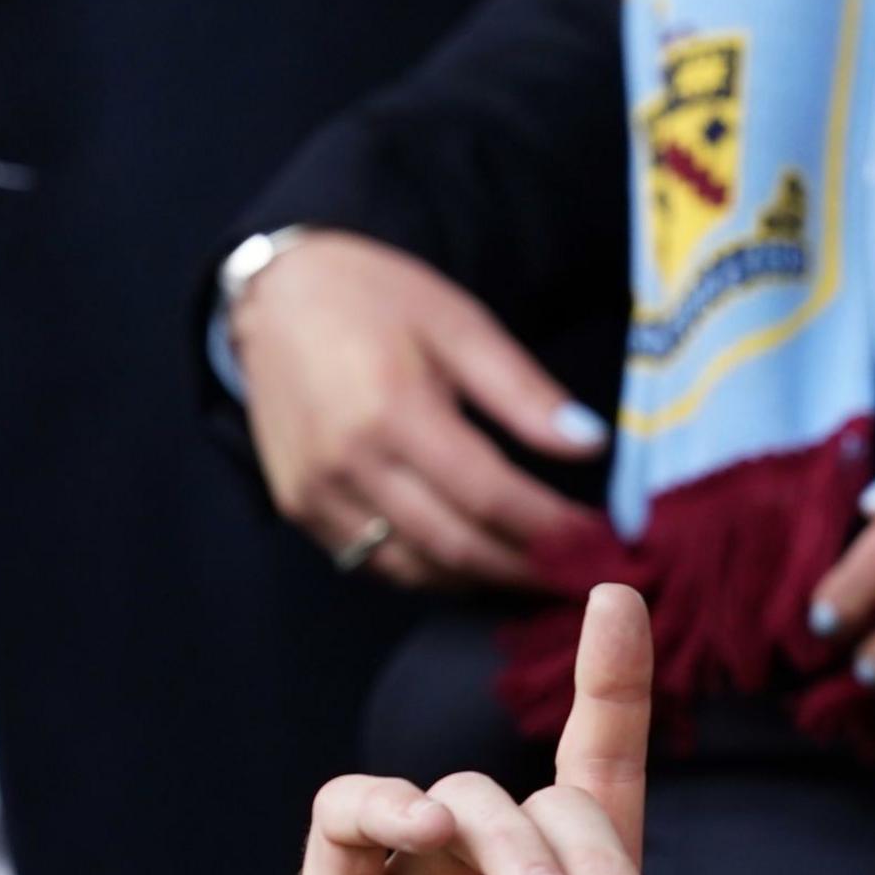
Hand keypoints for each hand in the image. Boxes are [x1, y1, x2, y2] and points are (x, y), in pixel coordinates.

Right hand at [232, 229, 608, 589]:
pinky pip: (375, 563)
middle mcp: (347, 461)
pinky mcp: (298, 506)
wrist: (275, 293)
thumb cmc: (376, 299)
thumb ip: (524, 392)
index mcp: (393, 410)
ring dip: (483, 581)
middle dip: (527, 570)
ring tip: (538, 576)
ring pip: (417, 570)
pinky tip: (475, 563)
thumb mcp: (460, 325)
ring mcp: (316, 491)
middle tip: (580, 575)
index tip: (599, 542)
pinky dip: (432, 573)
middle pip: (456, 546)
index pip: (490, 496)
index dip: (551, 530)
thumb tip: (591, 444)